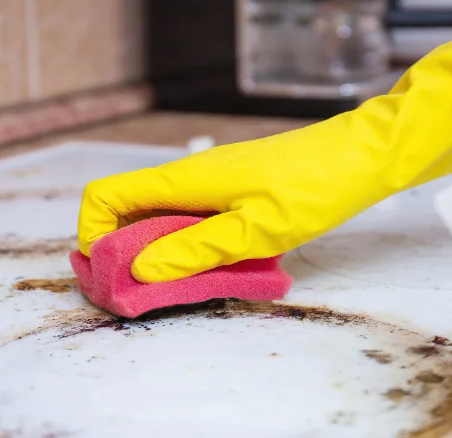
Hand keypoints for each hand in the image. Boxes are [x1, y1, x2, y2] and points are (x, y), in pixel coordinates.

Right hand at [79, 28, 451, 282]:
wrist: (359, 158)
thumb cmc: (310, 189)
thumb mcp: (254, 231)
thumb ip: (194, 250)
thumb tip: (138, 269)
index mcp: (183, 180)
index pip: (106, 195)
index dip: (92, 232)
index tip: (107, 271)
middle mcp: (187, 177)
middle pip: (127, 211)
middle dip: (122, 253)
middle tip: (139, 293)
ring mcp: (208, 183)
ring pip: (158, 218)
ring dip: (156, 253)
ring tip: (176, 287)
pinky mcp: (229, 191)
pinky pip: (188, 219)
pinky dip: (185, 245)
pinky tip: (209, 267)